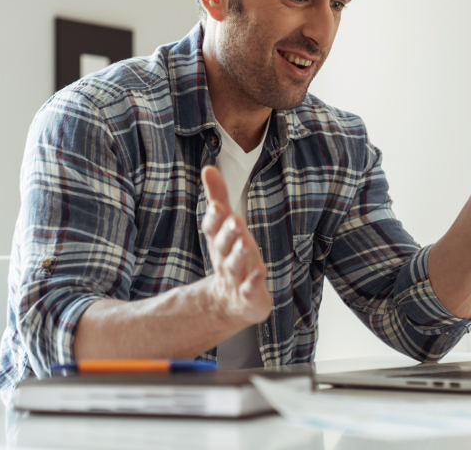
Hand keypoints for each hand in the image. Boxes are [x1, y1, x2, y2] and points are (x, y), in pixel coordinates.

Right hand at [200, 166, 271, 328]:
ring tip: (246, 243)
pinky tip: (262, 270)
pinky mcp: (249, 295)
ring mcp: (235, 278)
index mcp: (219, 241)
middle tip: (235, 220)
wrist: (231, 302)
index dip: (214, 217)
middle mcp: (224, 258)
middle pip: (223, 245)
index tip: (217, 204)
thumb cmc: (231, 256)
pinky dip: (254, 280)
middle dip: (229, 233)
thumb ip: (219, 198)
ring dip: (240, 254)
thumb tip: (208, 167)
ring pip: (235, 266)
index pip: (212, 228)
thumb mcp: (225, 226)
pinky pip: (250, 288)